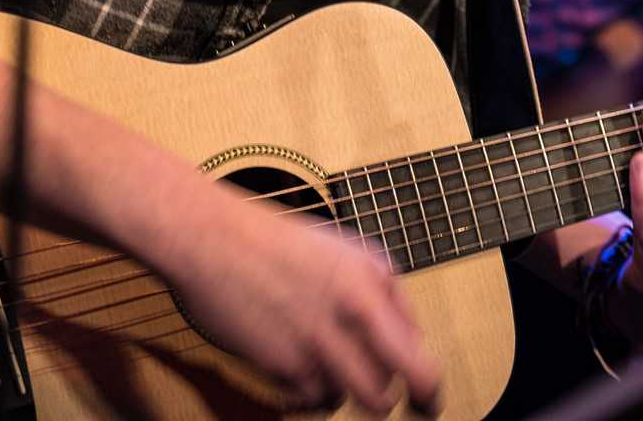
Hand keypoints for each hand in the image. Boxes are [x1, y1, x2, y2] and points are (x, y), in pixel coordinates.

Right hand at [166, 178, 441, 414]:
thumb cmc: (280, 243)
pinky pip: (317, 399)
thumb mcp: (346, 251)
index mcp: (373, 278)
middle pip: (389, 390)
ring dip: (354, 391)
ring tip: (343, 371)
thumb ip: (383, 292)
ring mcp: (316, 341)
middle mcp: (352, 311)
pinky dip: (317, 392)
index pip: (418, 354)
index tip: (426, 398)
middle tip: (401, 403)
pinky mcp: (283, 364)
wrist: (216, 240)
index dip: (427, 383)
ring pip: (357, 400)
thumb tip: (411, 339)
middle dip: (399, 402)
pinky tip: (307, 368)